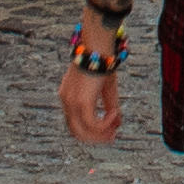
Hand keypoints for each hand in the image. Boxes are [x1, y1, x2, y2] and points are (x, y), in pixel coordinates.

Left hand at [59, 23, 125, 146]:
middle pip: (76, 132)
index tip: (107, 131)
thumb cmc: (102, 61)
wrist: (97, 46)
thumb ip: (110, 106)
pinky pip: (92, 124)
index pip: (74, 123)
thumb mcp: (106, 87)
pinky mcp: (81, 102)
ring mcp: (71, 103)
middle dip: (95, 138)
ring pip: (82, 132)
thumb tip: (117, 123)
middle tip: (112, 137)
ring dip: (100, 134)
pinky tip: (113, 116)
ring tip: (114, 129)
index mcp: (68, 96)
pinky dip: (104, 124)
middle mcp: (66, 101)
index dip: (90, 132)